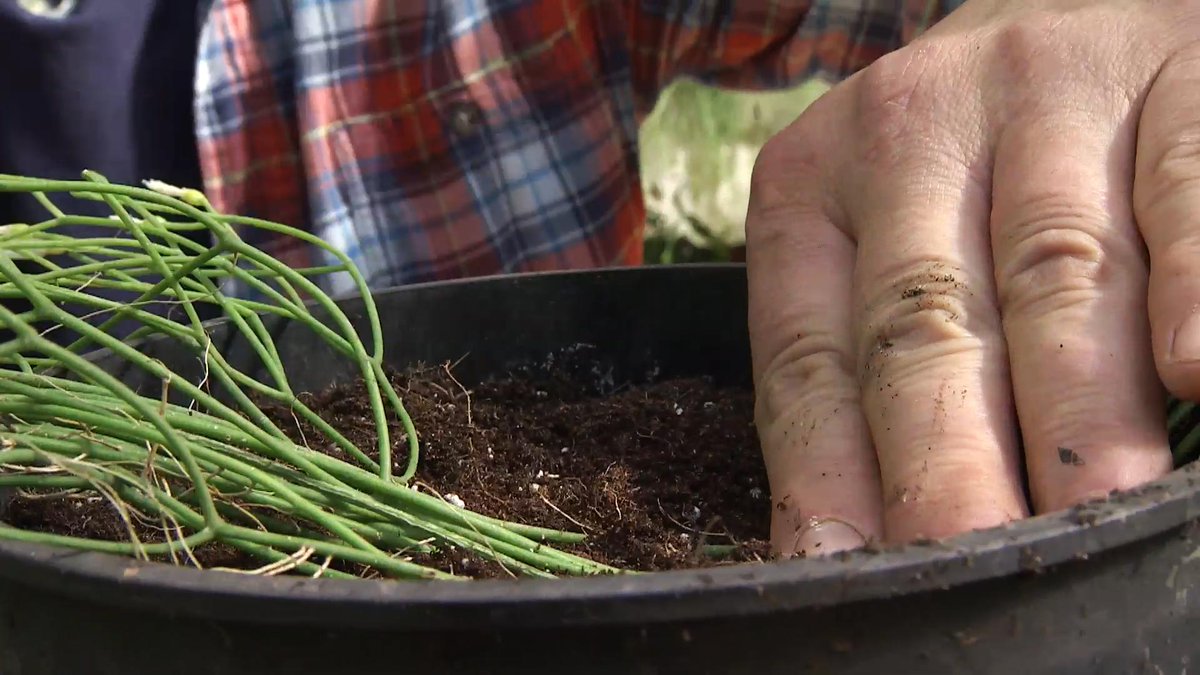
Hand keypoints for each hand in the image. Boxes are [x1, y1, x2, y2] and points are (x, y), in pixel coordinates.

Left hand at [747, 0, 1199, 556]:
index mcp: (813, 184)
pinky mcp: (1177, 73)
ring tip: (1090, 518)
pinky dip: (1195, 281)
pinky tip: (1198, 368)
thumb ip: (861, 360)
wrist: (1066, 1)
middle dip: (949, 467)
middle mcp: (913, 132)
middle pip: (924, 327)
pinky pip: (1185, 188)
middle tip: (966, 570)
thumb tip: (851, 541)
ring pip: (1055, 277)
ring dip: (1077, 413)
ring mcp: (1045, 97)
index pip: (810, 353)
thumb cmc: (962, 160)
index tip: (846, 570)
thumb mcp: (876, 231)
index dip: (828, 474)